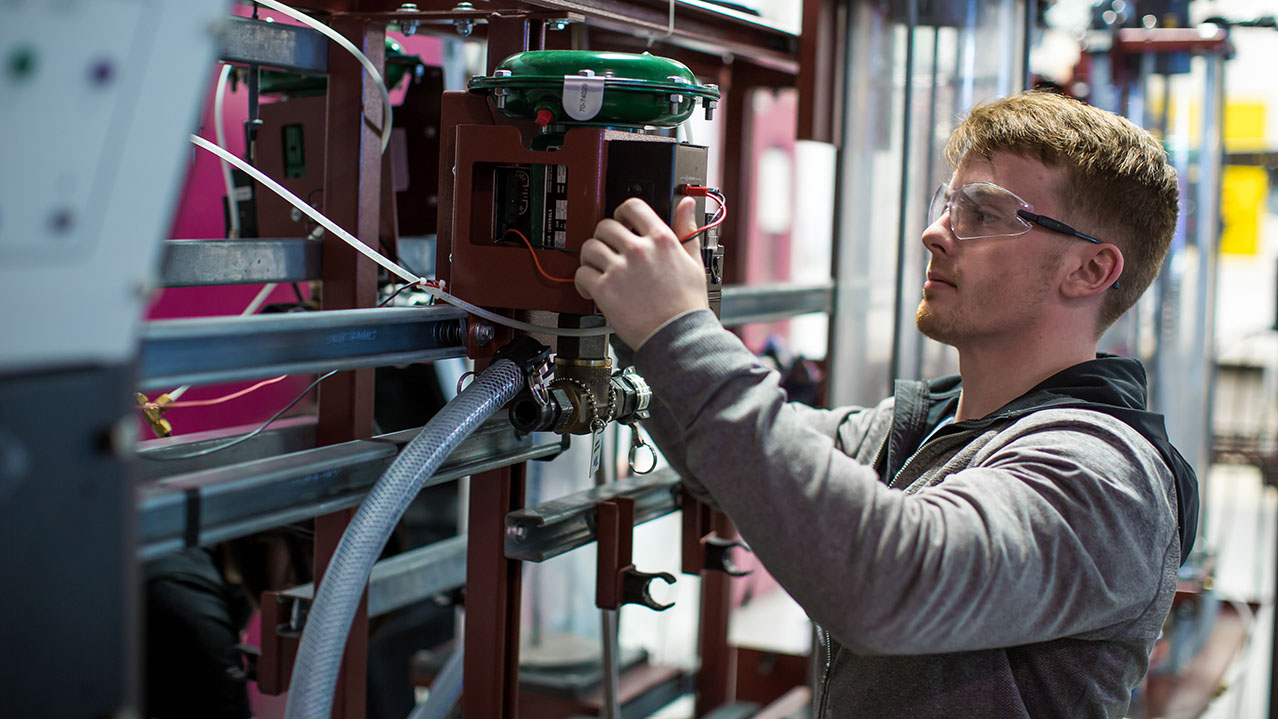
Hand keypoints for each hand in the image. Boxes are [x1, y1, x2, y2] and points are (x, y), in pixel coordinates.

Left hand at [575, 196, 708, 347]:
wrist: (678, 336)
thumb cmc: (687, 305)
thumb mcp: (694, 262)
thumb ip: (687, 229)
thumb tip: (686, 204)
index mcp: (661, 240)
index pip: (633, 207)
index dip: (622, 212)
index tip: (621, 221)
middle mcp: (639, 250)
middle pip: (605, 226)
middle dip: (604, 237)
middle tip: (608, 250)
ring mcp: (620, 270)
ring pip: (589, 247)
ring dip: (590, 258)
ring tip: (598, 269)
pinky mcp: (605, 290)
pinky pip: (582, 274)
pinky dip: (582, 281)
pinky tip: (592, 288)